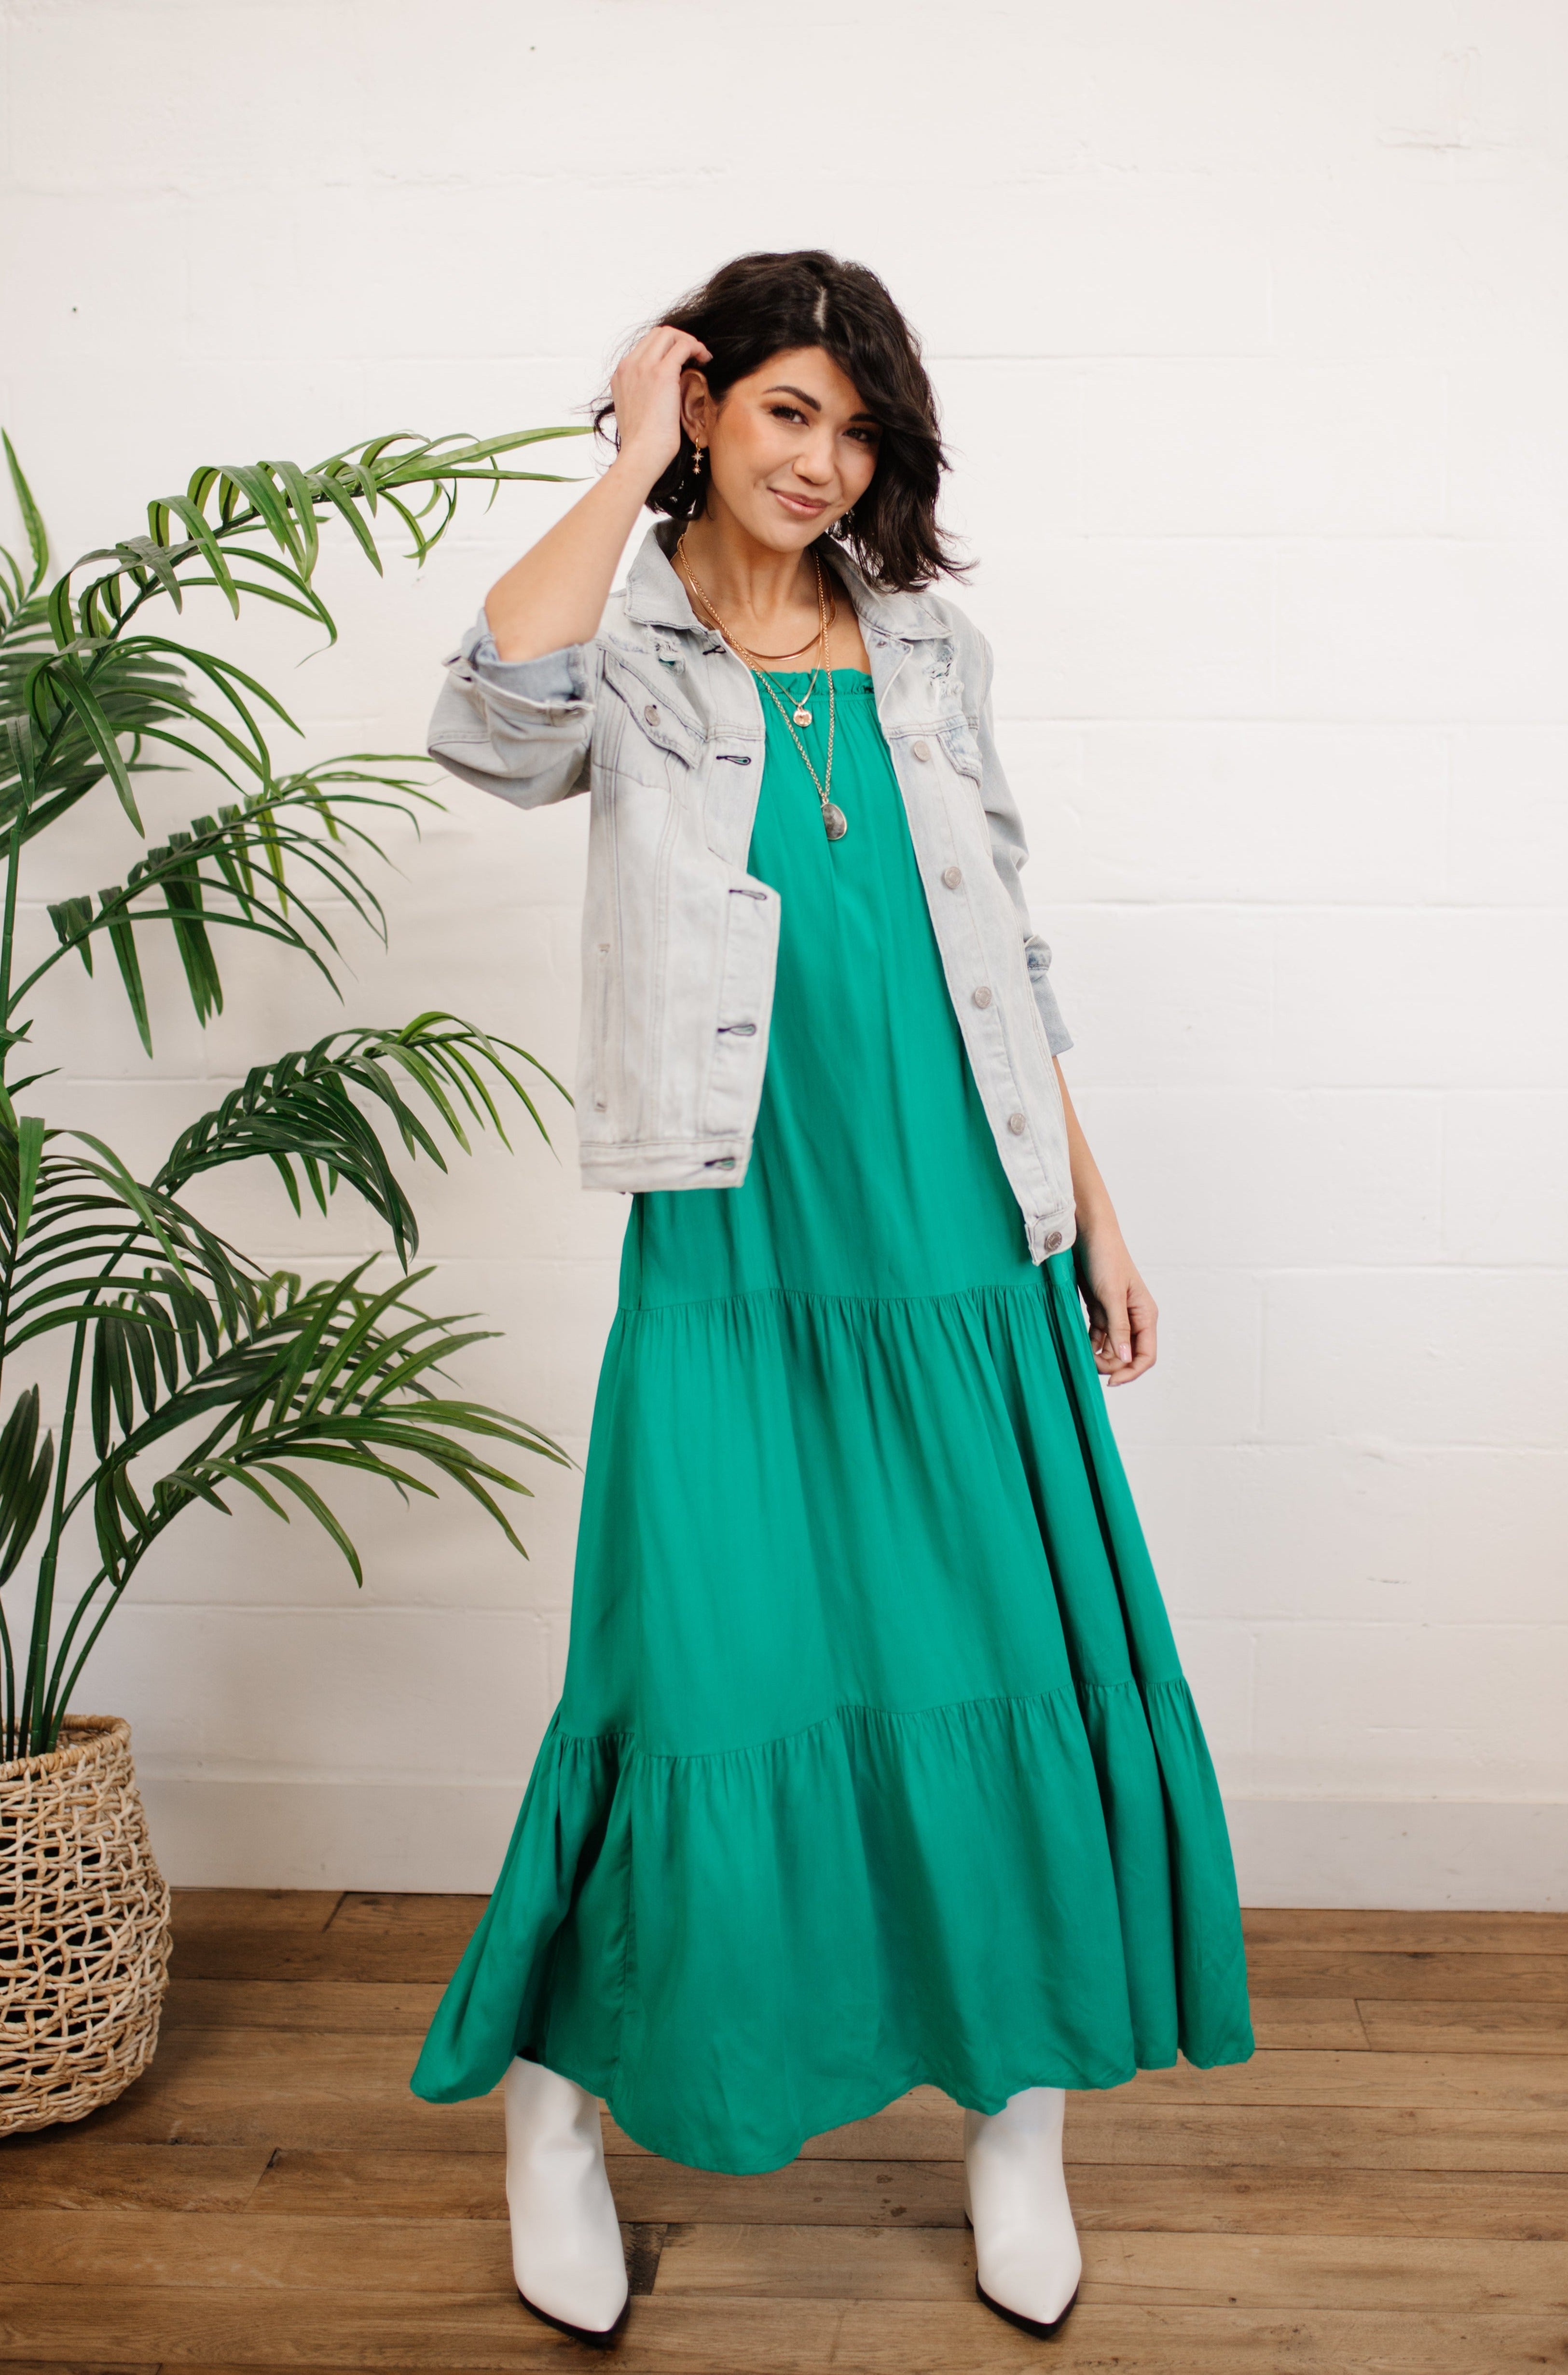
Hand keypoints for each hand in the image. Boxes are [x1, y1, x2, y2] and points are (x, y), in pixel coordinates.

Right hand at [609, 323, 712, 490]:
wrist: (640, 455)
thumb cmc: (642, 444)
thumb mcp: (637, 412)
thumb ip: (645, 395)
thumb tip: (664, 394)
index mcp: (622, 375)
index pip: (646, 346)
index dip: (667, 348)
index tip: (682, 361)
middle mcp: (629, 366)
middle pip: (657, 334)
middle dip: (679, 339)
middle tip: (695, 355)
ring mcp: (643, 367)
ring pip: (669, 334)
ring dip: (689, 341)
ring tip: (702, 357)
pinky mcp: (661, 373)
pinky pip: (682, 346)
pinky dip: (696, 348)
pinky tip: (705, 360)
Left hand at [1074, 1218, 1157, 1386]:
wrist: (1088, 1233)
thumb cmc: (1105, 1257)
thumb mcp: (1112, 1294)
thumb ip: (1119, 1327)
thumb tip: (1124, 1358)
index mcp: (1146, 1314)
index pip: (1146, 1355)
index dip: (1131, 1372)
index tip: (1111, 1381)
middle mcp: (1134, 1318)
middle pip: (1128, 1355)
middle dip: (1112, 1366)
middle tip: (1089, 1366)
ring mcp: (1117, 1315)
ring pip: (1112, 1348)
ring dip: (1099, 1357)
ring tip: (1081, 1358)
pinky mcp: (1100, 1310)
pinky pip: (1098, 1337)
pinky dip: (1090, 1345)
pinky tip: (1078, 1348)